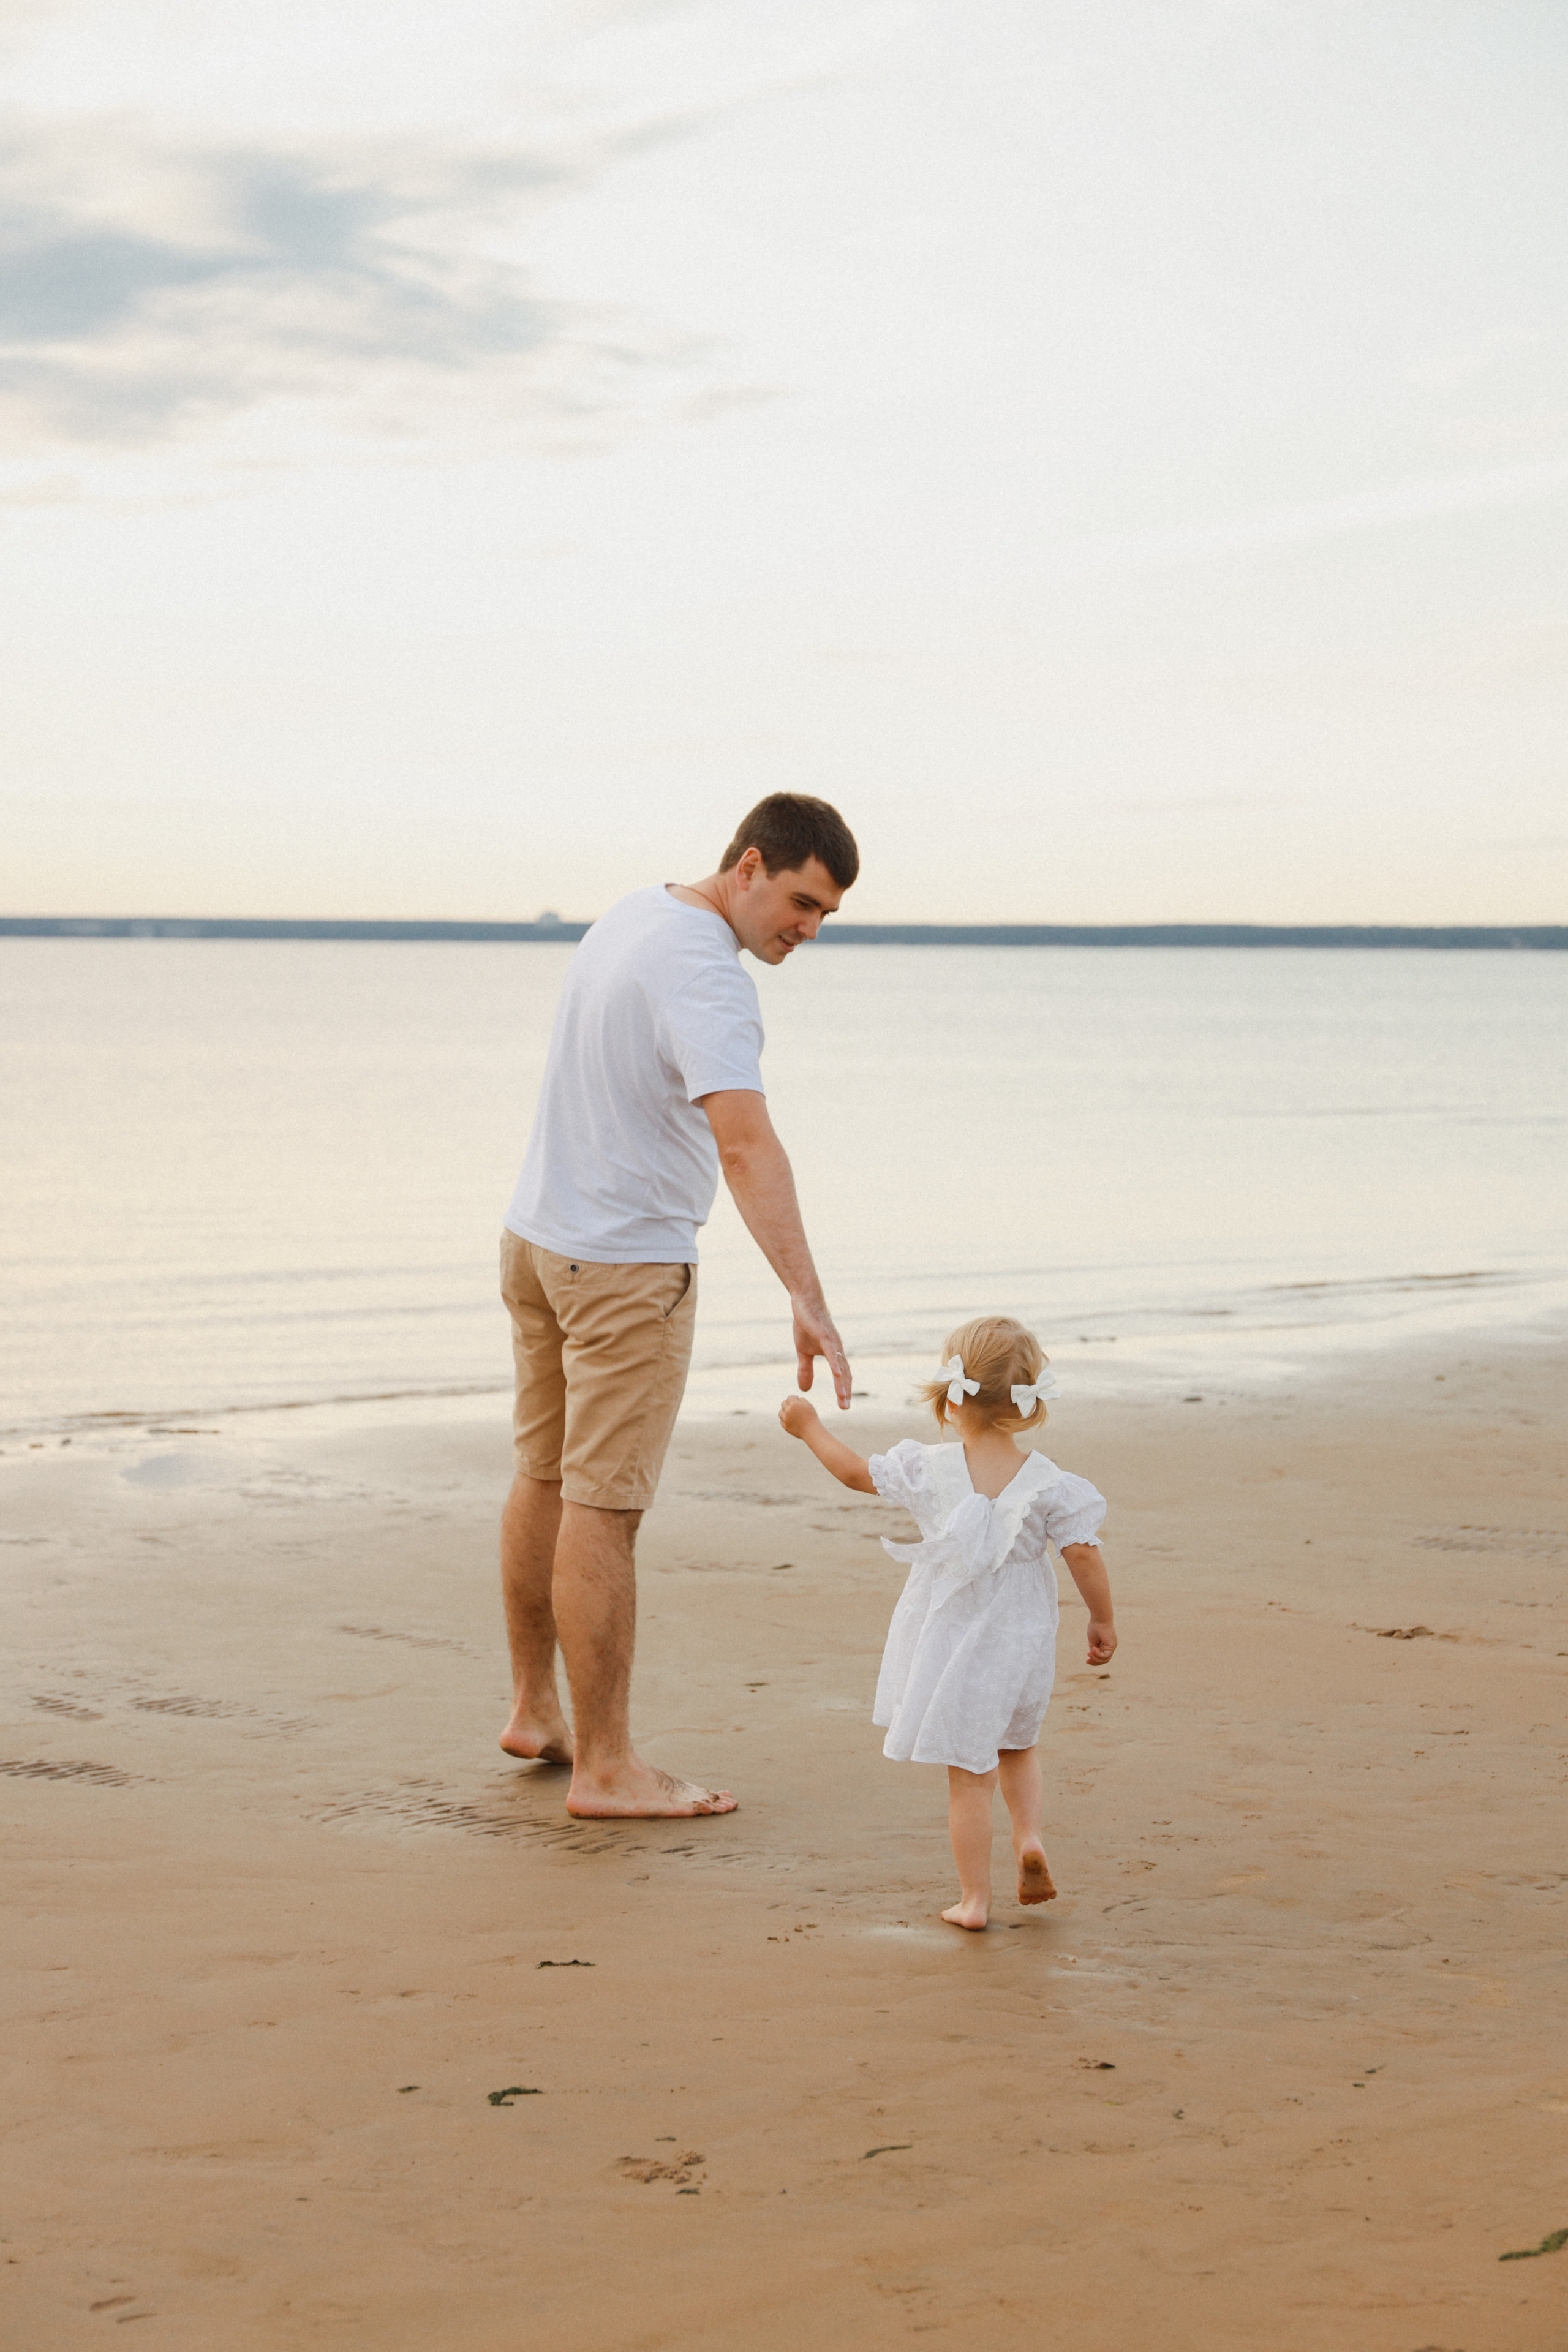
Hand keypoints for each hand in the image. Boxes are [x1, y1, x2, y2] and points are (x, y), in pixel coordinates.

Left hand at [778, 1396, 819, 1438]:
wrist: (811, 1431)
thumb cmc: (811, 1417)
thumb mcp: (809, 1405)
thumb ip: (801, 1400)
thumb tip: (795, 1399)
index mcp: (794, 1404)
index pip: (790, 1397)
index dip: (794, 1398)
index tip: (798, 1401)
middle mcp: (788, 1411)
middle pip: (783, 1403)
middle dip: (788, 1403)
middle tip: (794, 1407)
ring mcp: (785, 1419)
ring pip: (780, 1412)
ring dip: (785, 1411)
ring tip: (791, 1413)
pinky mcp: (785, 1426)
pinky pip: (782, 1421)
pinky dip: (785, 1419)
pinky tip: (791, 1420)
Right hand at [792, 1292, 851, 1410]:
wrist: (805, 1302)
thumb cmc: (807, 1325)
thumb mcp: (803, 1352)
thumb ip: (806, 1370)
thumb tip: (805, 1389)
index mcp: (833, 1354)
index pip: (842, 1376)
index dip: (843, 1391)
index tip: (843, 1406)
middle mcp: (837, 1350)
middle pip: (844, 1375)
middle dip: (845, 1392)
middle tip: (845, 1408)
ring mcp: (832, 1342)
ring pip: (839, 1366)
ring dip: (842, 1383)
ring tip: (843, 1398)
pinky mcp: (825, 1335)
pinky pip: (831, 1352)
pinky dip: (835, 1364)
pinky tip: (837, 1375)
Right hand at [1086, 1620, 1116, 1664]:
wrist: (1099, 1618)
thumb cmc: (1095, 1626)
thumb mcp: (1092, 1641)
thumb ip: (1094, 1649)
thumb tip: (1093, 1656)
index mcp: (1106, 1645)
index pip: (1101, 1657)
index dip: (1094, 1660)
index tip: (1087, 1660)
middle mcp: (1110, 1647)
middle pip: (1104, 1660)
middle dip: (1095, 1662)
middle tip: (1087, 1661)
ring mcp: (1112, 1646)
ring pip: (1105, 1660)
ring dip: (1096, 1659)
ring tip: (1089, 1653)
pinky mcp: (1112, 1645)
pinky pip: (1106, 1655)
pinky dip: (1098, 1654)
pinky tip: (1093, 1649)